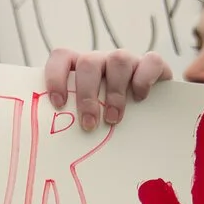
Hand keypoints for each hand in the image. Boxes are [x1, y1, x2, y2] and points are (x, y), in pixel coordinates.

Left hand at [43, 47, 172, 130]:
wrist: (147, 124)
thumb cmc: (104, 122)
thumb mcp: (86, 119)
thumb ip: (68, 121)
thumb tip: (50, 145)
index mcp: (79, 69)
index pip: (61, 57)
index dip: (56, 77)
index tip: (58, 104)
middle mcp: (102, 61)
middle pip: (89, 62)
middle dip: (87, 95)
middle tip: (90, 124)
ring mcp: (127, 60)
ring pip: (118, 59)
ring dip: (114, 92)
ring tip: (113, 119)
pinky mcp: (152, 66)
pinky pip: (151, 61)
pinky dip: (144, 79)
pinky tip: (140, 98)